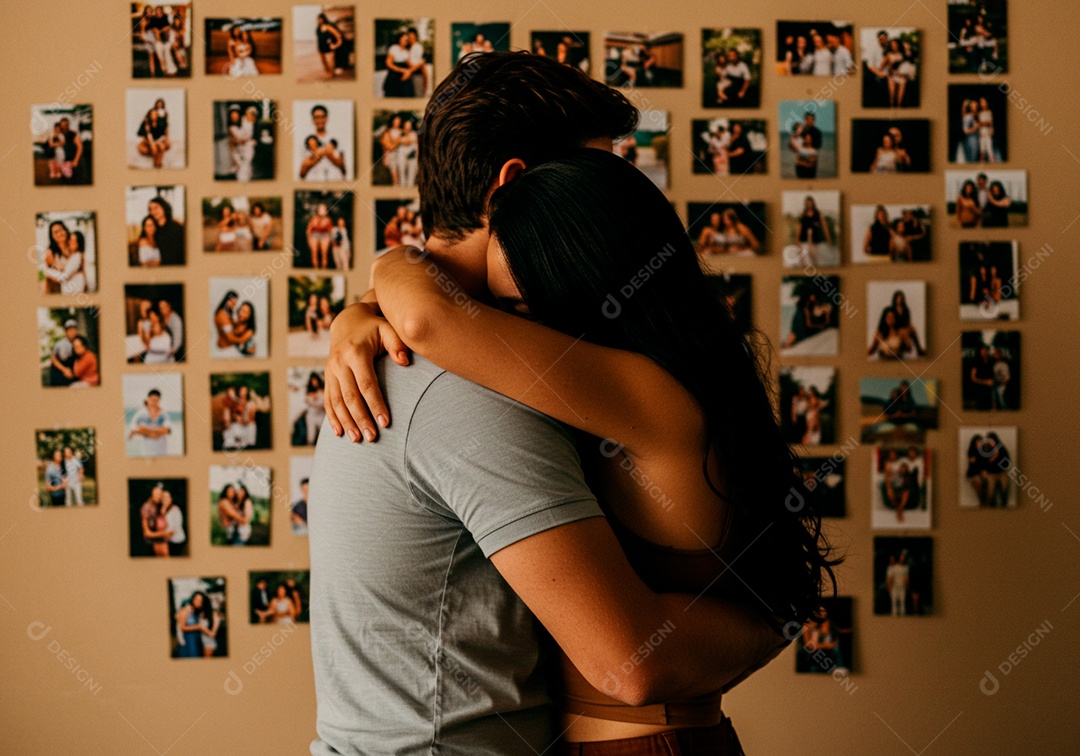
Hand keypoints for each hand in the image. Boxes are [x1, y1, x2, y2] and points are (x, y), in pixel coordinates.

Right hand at [325, 300, 409, 441]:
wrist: (348, 321)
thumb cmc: (375, 328)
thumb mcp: (388, 329)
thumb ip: (397, 343)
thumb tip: (405, 362)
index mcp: (355, 353)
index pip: (367, 384)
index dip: (375, 405)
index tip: (385, 423)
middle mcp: (339, 363)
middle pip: (350, 397)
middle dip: (361, 419)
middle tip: (372, 438)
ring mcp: (330, 371)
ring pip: (337, 401)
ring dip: (346, 422)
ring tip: (357, 439)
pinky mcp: (327, 377)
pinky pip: (328, 400)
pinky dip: (332, 417)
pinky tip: (339, 432)